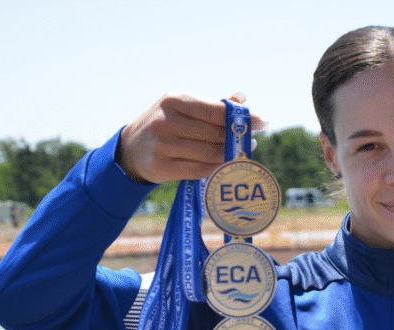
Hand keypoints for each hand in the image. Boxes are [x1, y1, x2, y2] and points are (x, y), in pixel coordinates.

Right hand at [117, 92, 266, 183]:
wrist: (131, 149)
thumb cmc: (166, 123)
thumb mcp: (182, 107)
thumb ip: (212, 104)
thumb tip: (242, 97)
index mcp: (174, 100)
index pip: (215, 110)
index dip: (241, 118)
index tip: (262, 122)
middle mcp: (166, 121)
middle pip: (215, 134)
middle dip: (237, 138)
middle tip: (250, 140)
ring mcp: (163, 145)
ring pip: (210, 153)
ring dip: (231, 154)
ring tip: (240, 152)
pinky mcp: (162, 167)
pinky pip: (200, 169)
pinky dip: (217, 167)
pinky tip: (226, 163)